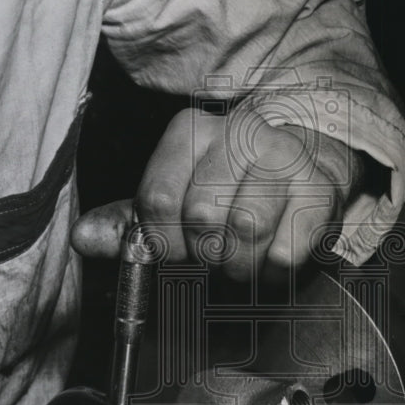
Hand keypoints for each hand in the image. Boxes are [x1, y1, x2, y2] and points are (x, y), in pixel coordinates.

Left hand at [72, 107, 362, 280]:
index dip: (163, 244)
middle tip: (215, 259)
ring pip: (246, 228)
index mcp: (191, 132)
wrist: (308, 164)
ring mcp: (285, 158)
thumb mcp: (177, 199)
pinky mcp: (321, 189)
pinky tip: (273, 260)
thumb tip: (83, 238)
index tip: (176, 256)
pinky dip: (274, 272)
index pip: (158, 198)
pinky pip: (286, 250)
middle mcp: (240, 133)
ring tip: (243, 262)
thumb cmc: (233, 188)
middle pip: (202, 214)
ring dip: (240, 265)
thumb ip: (129, 222)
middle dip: (205, 255)